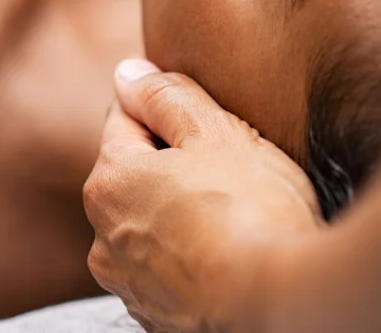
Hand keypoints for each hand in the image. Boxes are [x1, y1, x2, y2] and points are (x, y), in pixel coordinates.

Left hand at [84, 59, 322, 332]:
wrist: (277, 303)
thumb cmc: (249, 209)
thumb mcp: (214, 132)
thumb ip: (166, 96)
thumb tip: (128, 73)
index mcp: (110, 180)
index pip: (126, 118)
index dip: (168, 110)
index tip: (207, 120)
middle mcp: (103, 235)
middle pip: (137, 173)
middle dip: (175, 162)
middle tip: (231, 166)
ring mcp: (128, 282)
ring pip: (152, 222)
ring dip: (180, 210)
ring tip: (235, 212)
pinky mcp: (155, 316)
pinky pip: (169, 265)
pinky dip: (191, 253)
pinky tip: (230, 250)